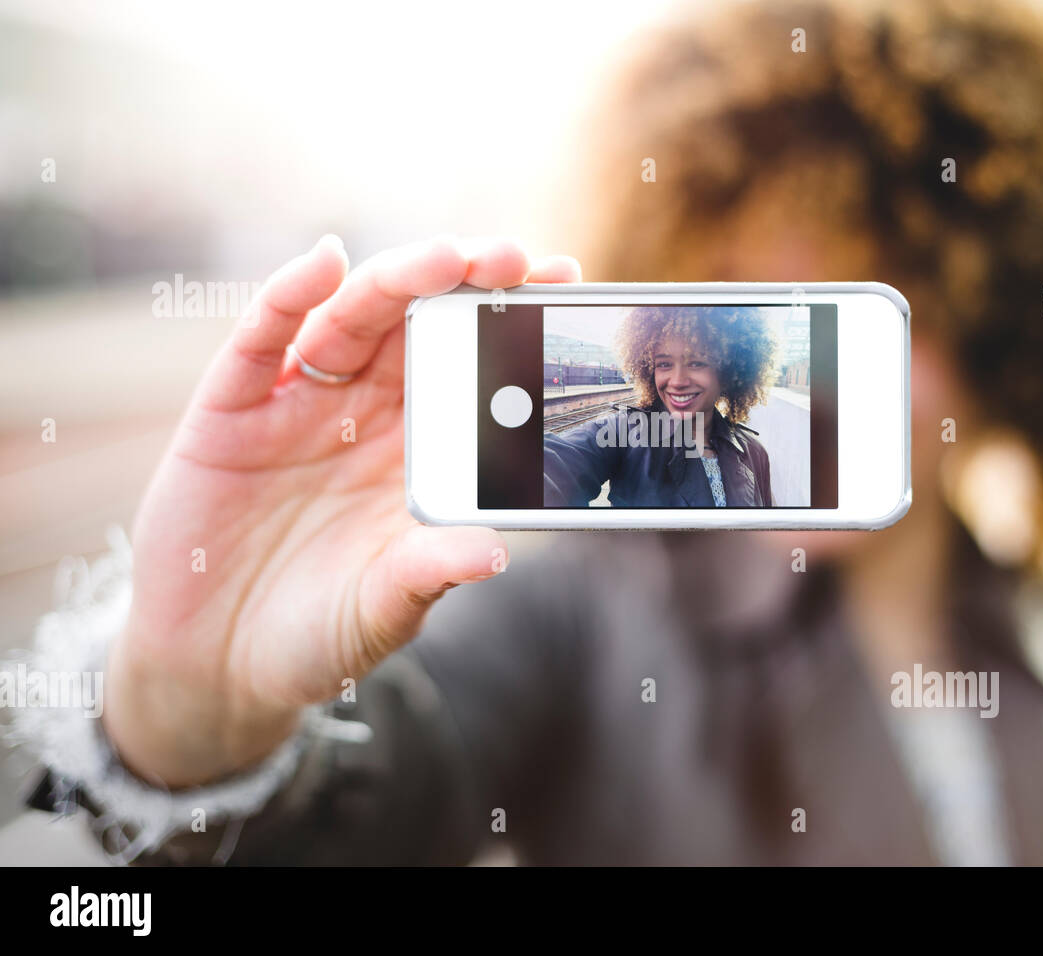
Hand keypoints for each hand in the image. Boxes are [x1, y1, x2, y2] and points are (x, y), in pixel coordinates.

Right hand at [103, 235, 580, 786]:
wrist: (217, 665)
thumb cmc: (317, 633)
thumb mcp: (385, 609)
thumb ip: (430, 574)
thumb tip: (496, 552)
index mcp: (417, 450)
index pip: (471, 367)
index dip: (511, 321)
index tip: (564, 281)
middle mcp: (363, 413)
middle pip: (417, 325)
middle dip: (465, 285)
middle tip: (514, 258)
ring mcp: (297, 406)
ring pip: (350, 320)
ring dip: (396, 280)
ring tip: (445, 256)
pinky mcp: (230, 411)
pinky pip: (260, 340)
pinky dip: (288, 296)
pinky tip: (324, 264)